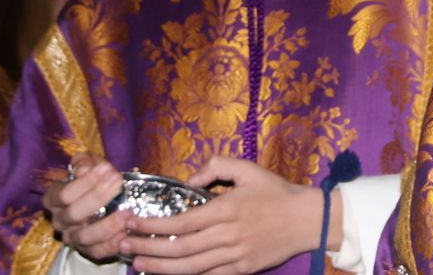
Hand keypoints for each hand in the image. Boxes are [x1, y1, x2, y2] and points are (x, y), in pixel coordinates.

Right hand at [46, 155, 137, 260]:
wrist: (102, 202)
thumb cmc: (94, 180)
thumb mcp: (89, 165)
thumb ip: (85, 162)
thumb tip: (83, 169)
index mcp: (54, 198)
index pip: (64, 194)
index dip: (86, 182)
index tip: (107, 169)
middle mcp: (59, 220)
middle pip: (74, 214)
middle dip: (98, 197)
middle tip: (118, 183)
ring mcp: (72, 237)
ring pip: (85, 236)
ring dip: (107, 225)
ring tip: (126, 212)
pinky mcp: (87, 250)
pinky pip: (97, 252)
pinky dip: (111, 244)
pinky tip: (125, 232)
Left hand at [119, 156, 331, 274]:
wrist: (307, 219)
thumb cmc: (275, 191)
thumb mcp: (247, 168)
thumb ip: (215, 167)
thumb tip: (188, 182)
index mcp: (226, 208)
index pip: (182, 221)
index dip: (153, 225)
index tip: (132, 223)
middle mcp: (227, 235)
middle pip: (180, 248)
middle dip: (148, 249)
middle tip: (124, 247)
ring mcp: (234, 256)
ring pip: (191, 267)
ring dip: (161, 268)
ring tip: (138, 265)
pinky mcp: (242, 270)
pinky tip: (170, 274)